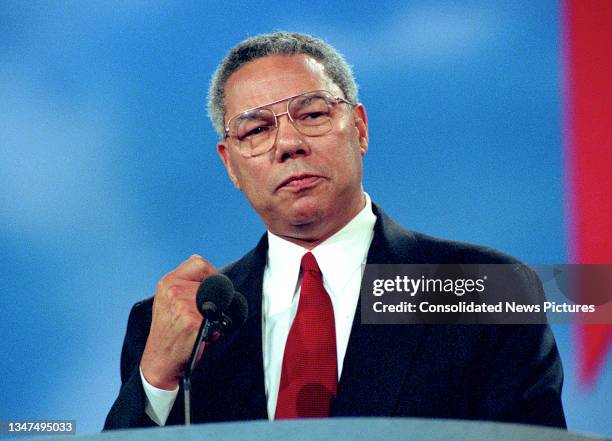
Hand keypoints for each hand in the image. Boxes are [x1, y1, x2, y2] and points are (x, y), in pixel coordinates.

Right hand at [140, 255, 216, 389]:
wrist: (159, 361)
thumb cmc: (168, 333)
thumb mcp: (168, 301)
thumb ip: (184, 284)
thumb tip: (206, 269)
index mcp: (167, 283)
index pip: (198, 262)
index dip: (211, 273)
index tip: (213, 287)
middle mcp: (173, 291)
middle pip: (211, 283)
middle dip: (213, 300)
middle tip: (204, 316)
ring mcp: (183, 305)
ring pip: (216, 302)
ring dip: (216, 316)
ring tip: (202, 327)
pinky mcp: (192, 321)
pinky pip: (217, 319)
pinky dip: (216, 330)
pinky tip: (204, 337)